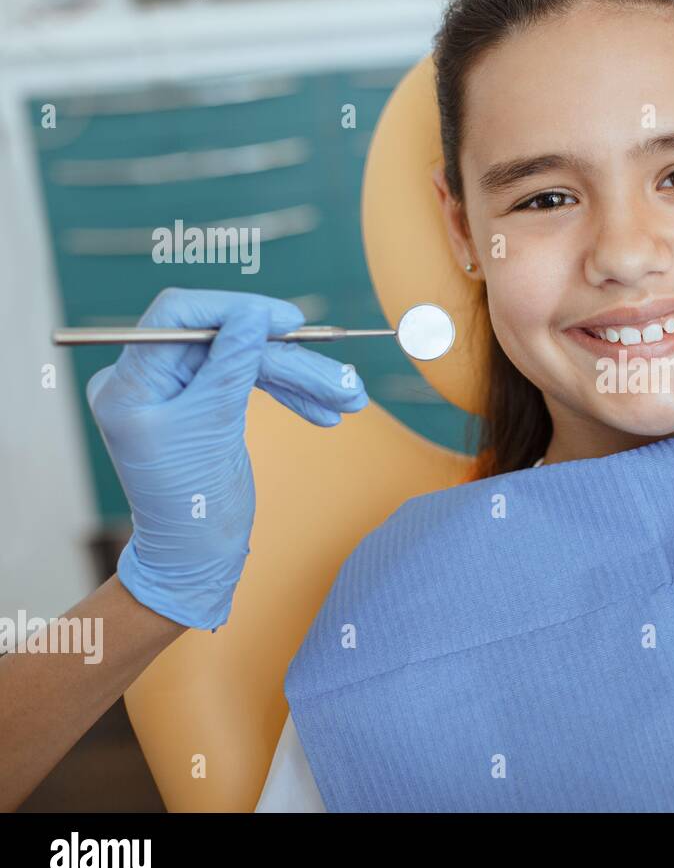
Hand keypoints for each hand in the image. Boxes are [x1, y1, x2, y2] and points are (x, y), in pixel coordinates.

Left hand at [87, 289, 368, 629]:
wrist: (195, 557)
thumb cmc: (191, 505)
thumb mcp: (212, 428)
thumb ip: (230, 366)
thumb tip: (251, 314)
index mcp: (130, 383)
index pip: (178, 317)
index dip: (235, 310)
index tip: (289, 321)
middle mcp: (148, 380)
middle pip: (226, 344)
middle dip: (287, 361)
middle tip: (342, 382)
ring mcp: (178, 393)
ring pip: (247, 364)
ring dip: (301, 380)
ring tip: (349, 400)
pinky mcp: (205, 406)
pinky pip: (250, 384)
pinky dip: (289, 395)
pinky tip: (324, 412)